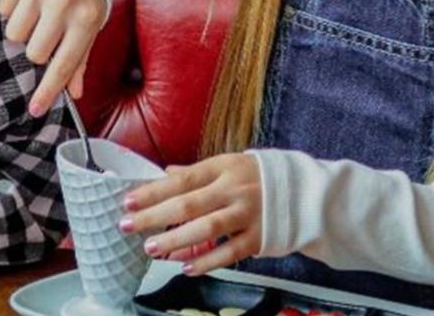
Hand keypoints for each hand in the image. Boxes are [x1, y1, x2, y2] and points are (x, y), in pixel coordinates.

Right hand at [0, 0, 106, 115]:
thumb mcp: (91, 26)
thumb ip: (80, 60)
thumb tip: (73, 94)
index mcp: (86, 18)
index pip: (64, 64)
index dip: (48, 90)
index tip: (35, 109)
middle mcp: (64, 0)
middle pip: (34, 52)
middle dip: (38, 49)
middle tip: (47, 34)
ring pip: (14, 32)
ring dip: (24, 29)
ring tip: (38, 15)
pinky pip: (4, 8)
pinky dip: (13, 8)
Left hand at [119, 153, 262, 274]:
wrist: (304, 192)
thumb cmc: (257, 178)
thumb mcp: (228, 165)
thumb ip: (196, 173)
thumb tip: (165, 174)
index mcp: (222, 168)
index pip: (181, 180)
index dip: (153, 192)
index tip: (128, 202)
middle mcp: (234, 190)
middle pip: (188, 205)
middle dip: (155, 217)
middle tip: (129, 226)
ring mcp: (248, 214)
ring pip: (207, 228)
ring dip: (176, 240)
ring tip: (152, 248)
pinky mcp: (260, 237)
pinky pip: (230, 253)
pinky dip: (207, 261)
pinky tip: (186, 267)